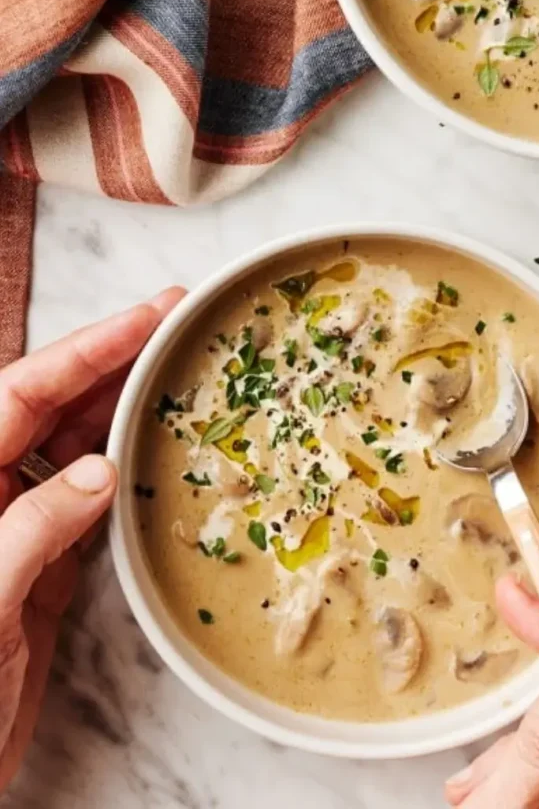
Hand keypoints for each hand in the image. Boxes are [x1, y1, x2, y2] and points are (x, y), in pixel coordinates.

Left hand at [0, 288, 184, 792]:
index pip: (21, 394)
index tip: (145, 318)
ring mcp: (15, 528)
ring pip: (75, 450)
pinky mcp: (43, 567)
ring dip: (124, 414)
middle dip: (113, 365)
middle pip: (53, 409)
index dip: (86, 350)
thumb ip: (33, 528)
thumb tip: (97, 471)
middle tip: (175, 328)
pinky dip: (125, 475)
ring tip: (176, 378)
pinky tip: (158, 454)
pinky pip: (89, 503)